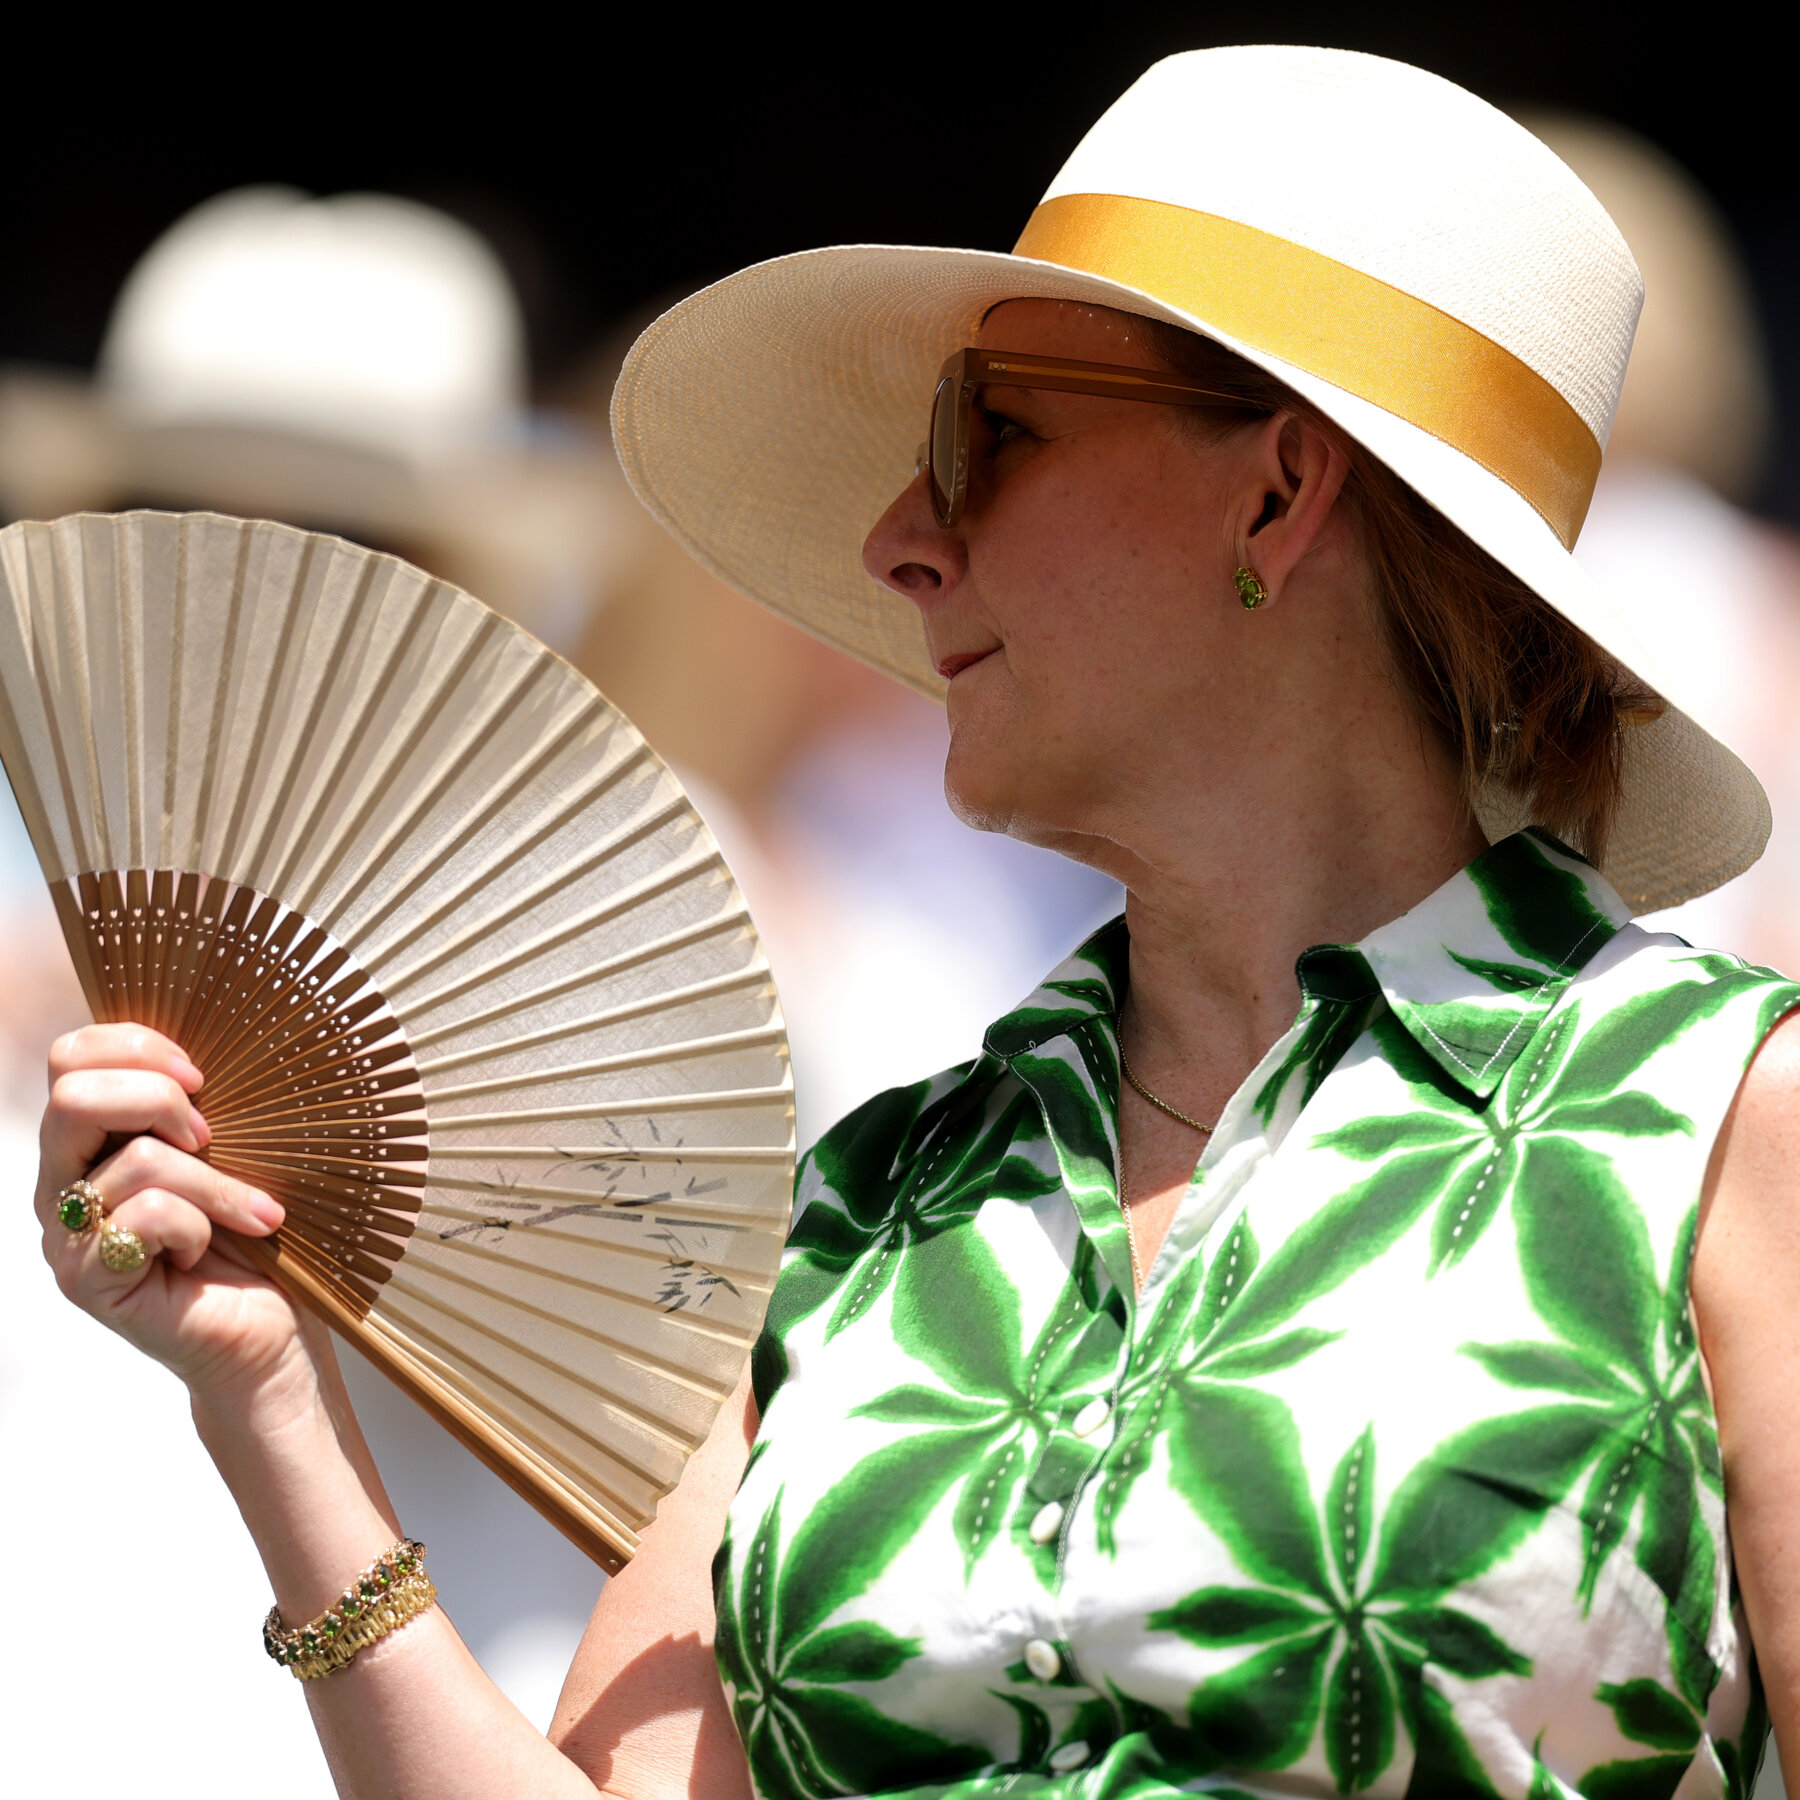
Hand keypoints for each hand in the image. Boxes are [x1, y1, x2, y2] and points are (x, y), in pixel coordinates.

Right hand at [35, 1022, 309, 1407]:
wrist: (270, 1330)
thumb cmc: (255, 1234)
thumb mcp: (229, 1149)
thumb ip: (195, 1102)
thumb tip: (208, 1044)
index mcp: (88, 1141)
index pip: (71, 1056)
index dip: (138, 1045)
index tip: (202, 1077)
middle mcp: (61, 1184)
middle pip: (73, 1093)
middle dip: (161, 1100)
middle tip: (213, 1138)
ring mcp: (67, 1236)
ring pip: (136, 1160)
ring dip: (216, 1183)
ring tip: (250, 1215)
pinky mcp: (89, 1281)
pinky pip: (149, 1215)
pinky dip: (203, 1225)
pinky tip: (211, 1251)